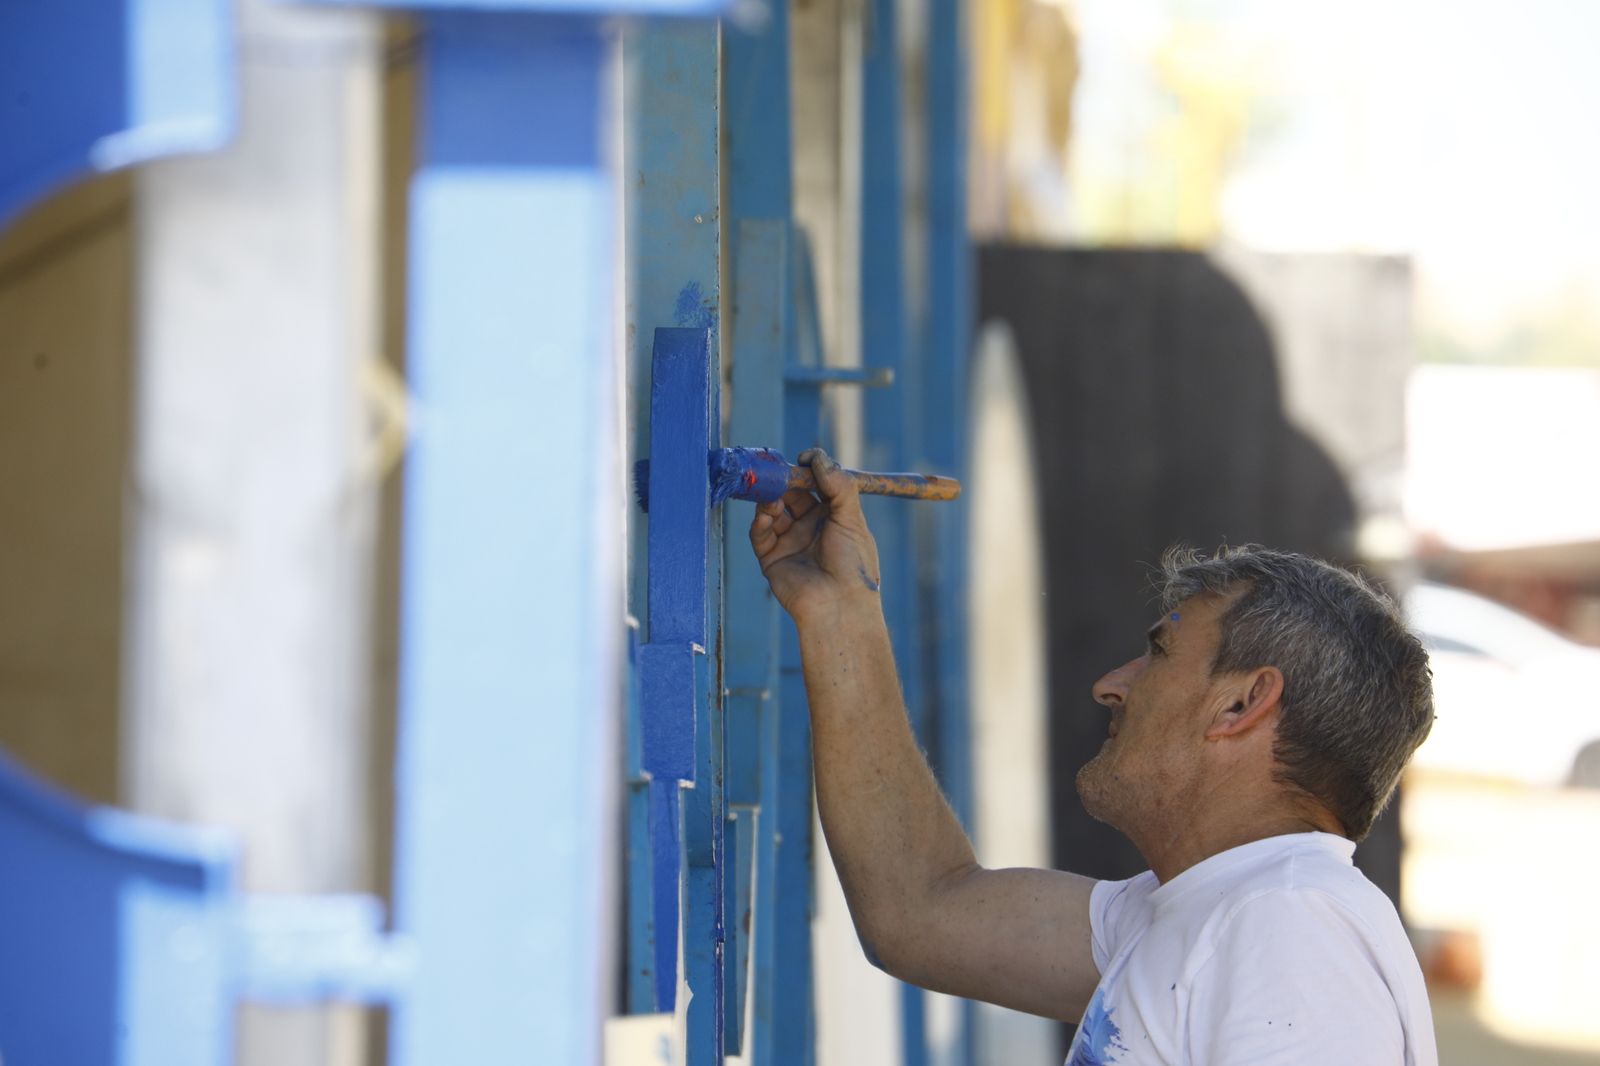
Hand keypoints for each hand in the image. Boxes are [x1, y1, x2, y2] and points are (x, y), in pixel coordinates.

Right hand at [749, 448, 882, 625]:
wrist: (838, 605)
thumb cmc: (852, 563)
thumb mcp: (851, 518)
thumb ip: (838, 484)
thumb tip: (817, 456)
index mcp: (834, 518)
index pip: (817, 486)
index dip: (809, 471)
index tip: (803, 458)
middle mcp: (811, 528)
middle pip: (791, 495)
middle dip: (784, 482)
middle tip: (779, 471)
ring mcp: (790, 542)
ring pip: (773, 511)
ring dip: (770, 499)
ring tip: (772, 494)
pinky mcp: (772, 558)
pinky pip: (760, 535)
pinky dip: (760, 522)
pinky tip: (766, 514)